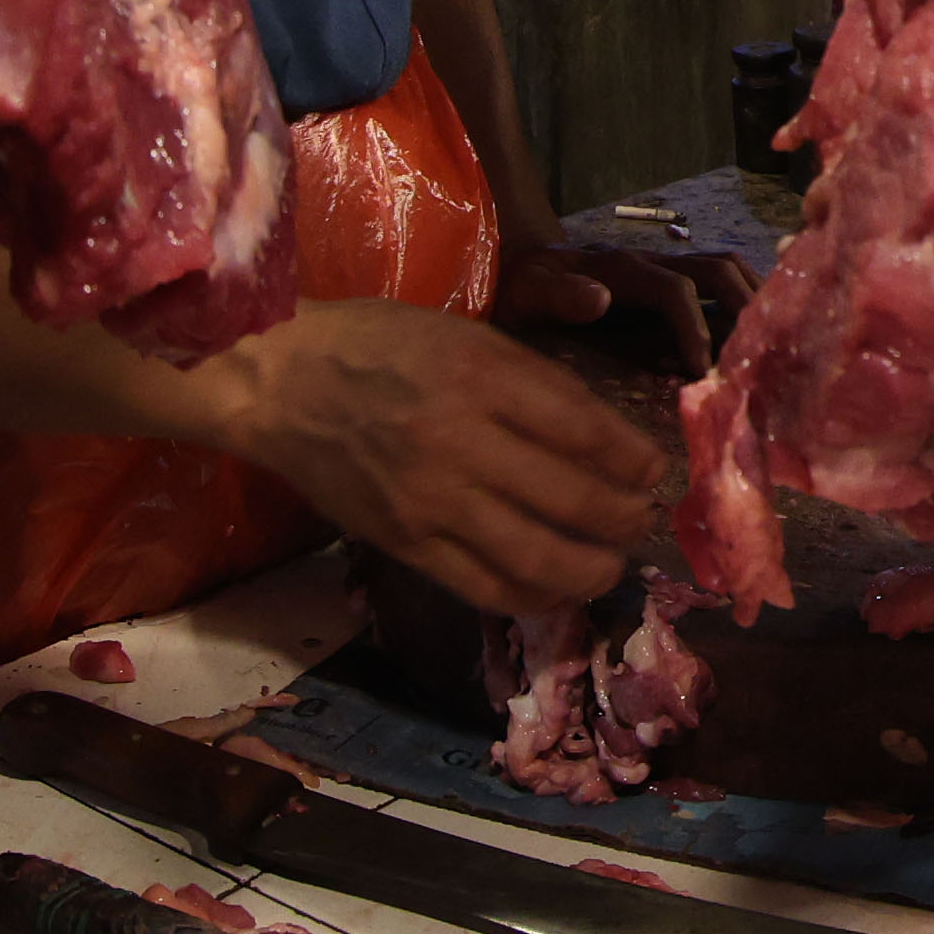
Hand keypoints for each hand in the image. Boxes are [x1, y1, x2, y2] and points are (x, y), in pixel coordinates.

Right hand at [200, 300, 666, 613]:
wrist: (278, 382)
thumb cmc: (377, 346)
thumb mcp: (465, 336)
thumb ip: (534, 382)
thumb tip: (606, 436)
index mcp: (480, 378)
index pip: (584, 431)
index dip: (633, 459)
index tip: (655, 470)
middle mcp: (459, 443)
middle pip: (573, 499)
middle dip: (625, 518)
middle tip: (643, 519)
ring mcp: (430, 502)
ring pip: (536, 559)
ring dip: (591, 569)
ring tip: (612, 564)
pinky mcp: (404, 544)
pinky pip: (483, 588)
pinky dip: (531, 596)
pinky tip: (555, 588)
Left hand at [499, 245, 757, 373]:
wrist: (522, 265)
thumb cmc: (526, 286)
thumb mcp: (531, 292)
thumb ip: (562, 295)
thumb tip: (600, 298)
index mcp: (623, 268)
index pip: (674, 290)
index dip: (694, 327)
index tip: (701, 368)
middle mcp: (653, 262)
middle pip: (717, 269)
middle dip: (743, 304)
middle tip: (762, 349)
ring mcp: (664, 269)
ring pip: (725, 270)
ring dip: (751, 297)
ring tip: (771, 338)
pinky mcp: (669, 283)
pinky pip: (717, 285)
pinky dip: (742, 300)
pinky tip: (754, 332)